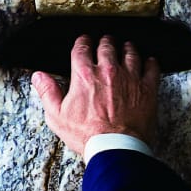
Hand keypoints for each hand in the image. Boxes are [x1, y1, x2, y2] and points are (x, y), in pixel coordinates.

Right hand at [31, 34, 160, 154]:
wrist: (115, 148)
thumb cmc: (87, 135)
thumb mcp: (58, 116)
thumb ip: (48, 92)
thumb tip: (39, 77)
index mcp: (84, 75)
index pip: (82, 48)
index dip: (82, 42)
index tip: (84, 41)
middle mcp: (108, 70)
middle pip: (107, 46)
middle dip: (105, 42)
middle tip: (105, 41)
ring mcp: (129, 77)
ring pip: (130, 53)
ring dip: (127, 48)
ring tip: (126, 46)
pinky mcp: (147, 88)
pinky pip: (151, 68)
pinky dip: (150, 62)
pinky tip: (149, 61)